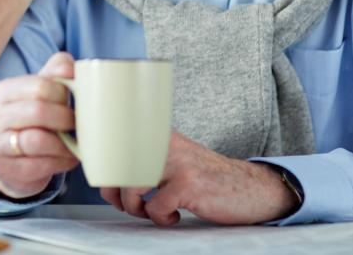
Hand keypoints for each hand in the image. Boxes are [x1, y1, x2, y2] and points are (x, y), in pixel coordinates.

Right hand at [0, 52, 79, 198]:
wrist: (9, 162)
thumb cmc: (30, 121)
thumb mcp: (39, 94)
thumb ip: (56, 73)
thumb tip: (73, 67)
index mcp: (4, 92)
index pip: (39, 85)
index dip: (63, 93)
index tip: (71, 102)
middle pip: (38, 110)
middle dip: (64, 118)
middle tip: (76, 123)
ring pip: (37, 140)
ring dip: (64, 143)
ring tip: (75, 144)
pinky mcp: (7, 170)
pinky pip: (39, 165)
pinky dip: (60, 161)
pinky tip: (67, 158)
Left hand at [100, 132, 299, 225]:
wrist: (249, 187)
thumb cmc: (207, 178)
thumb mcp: (176, 158)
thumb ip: (149, 157)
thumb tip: (110, 172)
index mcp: (160, 135)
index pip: (117, 143)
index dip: (103, 167)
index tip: (106, 182)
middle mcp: (166, 143)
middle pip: (118, 166)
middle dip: (113, 192)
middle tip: (125, 205)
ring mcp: (178, 162)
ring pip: (131, 186)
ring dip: (135, 207)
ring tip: (149, 211)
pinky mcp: (188, 184)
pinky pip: (155, 206)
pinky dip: (160, 218)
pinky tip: (173, 216)